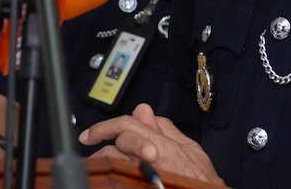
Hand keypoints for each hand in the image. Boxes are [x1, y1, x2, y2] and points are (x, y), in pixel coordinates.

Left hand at [79, 103, 224, 184]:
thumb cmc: (201, 180)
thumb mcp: (189, 148)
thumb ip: (164, 128)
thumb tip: (143, 110)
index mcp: (163, 143)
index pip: (129, 123)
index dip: (106, 125)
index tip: (91, 133)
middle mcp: (153, 156)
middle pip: (120, 138)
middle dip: (104, 138)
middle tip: (89, 141)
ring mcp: (146, 172)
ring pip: (115, 158)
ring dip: (104, 157)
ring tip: (98, 160)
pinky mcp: (141, 184)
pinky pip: (120, 176)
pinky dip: (112, 171)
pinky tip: (109, 173)